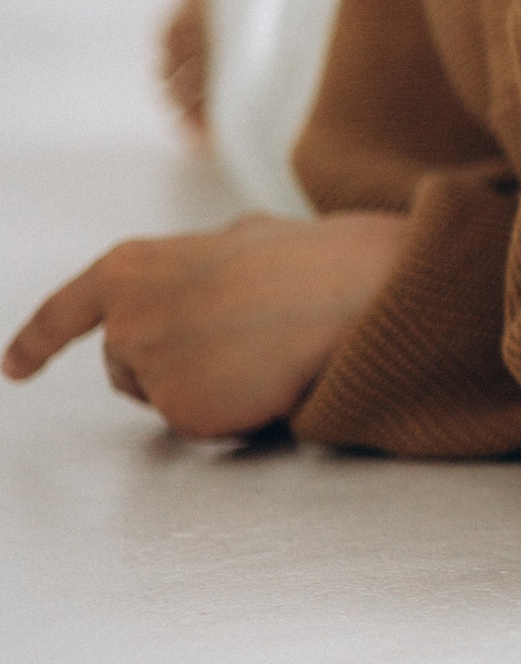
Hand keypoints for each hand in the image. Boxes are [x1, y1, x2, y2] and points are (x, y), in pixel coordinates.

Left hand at [4, 211, 407, 436]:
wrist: (345, 291)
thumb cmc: (308, 261)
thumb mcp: (237, 240)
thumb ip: (201, 264)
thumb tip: (215, 274)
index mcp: (130, 267)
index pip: (66, 312)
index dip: (37, 342)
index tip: (14, 367)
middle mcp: (123, 318)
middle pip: (126, 363)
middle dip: (166, 365)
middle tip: (234, 346)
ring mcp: (146, 364)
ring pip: (167, 395)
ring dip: (207, 387)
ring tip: (263, 355)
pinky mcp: (177, 408)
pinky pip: (203, 423)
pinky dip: (235, 413)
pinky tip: (268, 382)